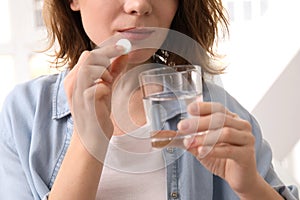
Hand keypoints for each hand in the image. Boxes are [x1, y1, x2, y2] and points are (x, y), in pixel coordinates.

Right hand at [64, 44, 127, 159]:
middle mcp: (73, 83)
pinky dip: (104, 88)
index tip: (123, 46)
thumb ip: (113, 71)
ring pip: (90, 68)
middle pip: (89, 57)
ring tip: (108, 84)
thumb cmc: (97, 112)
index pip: (89, 54)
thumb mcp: (106, 87)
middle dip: (107, 59)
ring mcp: (77, 94)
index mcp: (76, 77)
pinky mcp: (86, 105)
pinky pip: (97, 88)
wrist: (91, 138)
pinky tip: (105, 95)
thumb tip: (124, 54)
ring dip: (104, 73)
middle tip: (115, 70)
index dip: (107, 49)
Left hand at [178, 101, 258, 195]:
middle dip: (199, 123)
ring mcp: (247, 139)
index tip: (190, 109)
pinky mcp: (247, 154)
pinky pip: (229, 150)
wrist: (240, 178)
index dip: (204, 107)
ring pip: (225, 133)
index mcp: (232, 119)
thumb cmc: (223, 159)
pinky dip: (214, 150)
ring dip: (205, 137)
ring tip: (190, 142)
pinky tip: (202, 152)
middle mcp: (242, 126)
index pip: (217, 108)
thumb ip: (193, 141)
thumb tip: (177, 135)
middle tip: (182, 126)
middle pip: (220, 119)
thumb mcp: (204, 148)